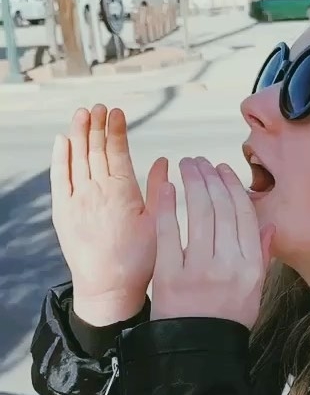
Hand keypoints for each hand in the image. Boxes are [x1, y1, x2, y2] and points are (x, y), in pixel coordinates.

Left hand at [50, 104, 167, 324]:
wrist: (108, 287)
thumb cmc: (139, 261)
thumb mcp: (158, 224)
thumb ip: (160, 189)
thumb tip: (163, 161)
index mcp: (123, 193)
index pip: (117, 151)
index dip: (116, 129)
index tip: (116, 112)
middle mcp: (97, 191)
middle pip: (95, 150)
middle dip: (97, 125)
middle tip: (99, 107)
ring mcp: (77, 200)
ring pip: (77, 158)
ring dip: (79, 134)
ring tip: (82, 114)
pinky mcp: (62, 211)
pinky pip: (59, 177)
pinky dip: (60, 157)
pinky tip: (62, 141)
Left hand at [151, 158, 273, 327]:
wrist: (197, 353)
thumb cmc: (226, 321)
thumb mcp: (254, 292)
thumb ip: (262, 258)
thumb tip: (270, 226)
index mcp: (251, 268)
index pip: (245, 216)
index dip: (234, 188)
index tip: (223, 169)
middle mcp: (229, 265)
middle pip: (222, 209)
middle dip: (211, 178)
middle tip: (200, 162)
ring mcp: (200, 270)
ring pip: (199, 214)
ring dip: (193, 183)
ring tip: (186, 166)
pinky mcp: (172, 275)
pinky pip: (170, 232)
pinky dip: (169, 206)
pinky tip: (169, 187)